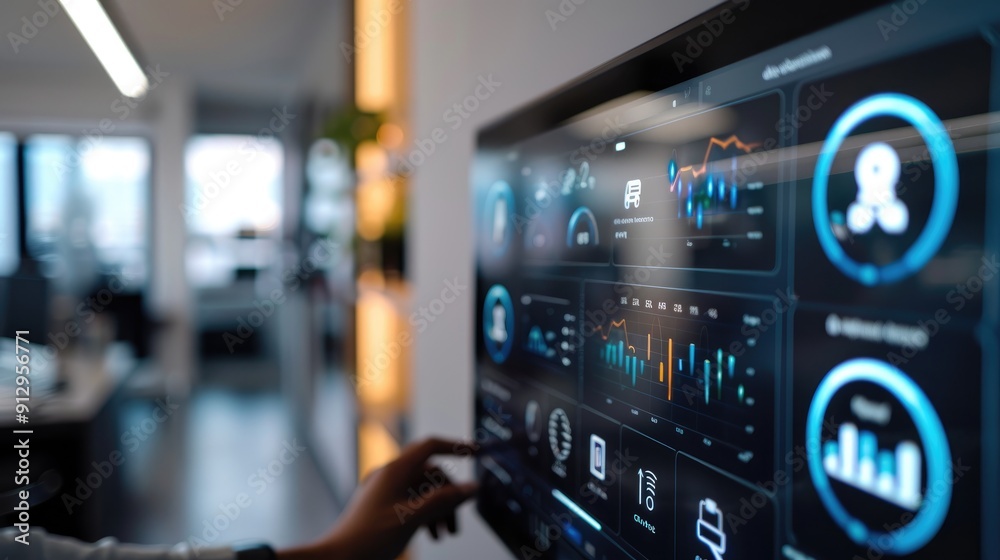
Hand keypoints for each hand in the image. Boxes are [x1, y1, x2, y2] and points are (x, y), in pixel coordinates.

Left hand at [279, 437, 477, 559]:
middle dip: (448, 496)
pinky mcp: (382, 507)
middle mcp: (389, 476)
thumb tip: (471, 487)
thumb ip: (443, 500)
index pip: (431, 446)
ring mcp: (384, 491)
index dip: (455, 447)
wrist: (336, 559)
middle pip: (430, 474)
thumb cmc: (366, 539)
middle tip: (455, 523)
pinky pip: (411, 502)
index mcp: (394, 471)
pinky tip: (429, 534)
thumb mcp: (411, 518)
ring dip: (438, 509)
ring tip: (444, 534)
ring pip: (422, 491)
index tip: (476, 453)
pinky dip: (425, 515)